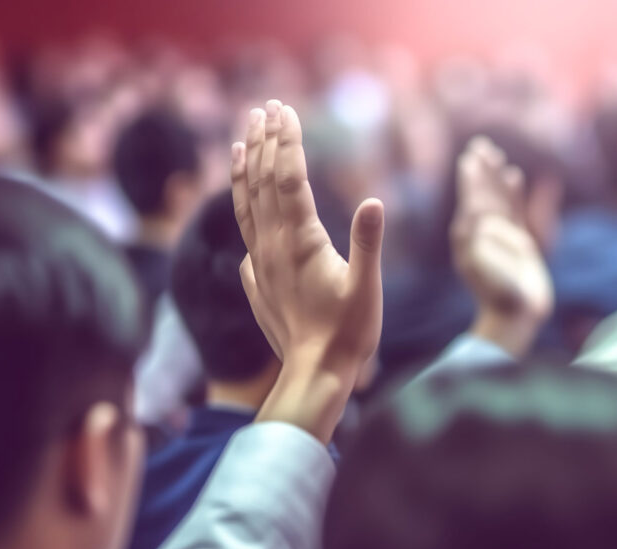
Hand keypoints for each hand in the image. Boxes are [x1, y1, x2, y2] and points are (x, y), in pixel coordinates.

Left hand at [231, 100, 383, 442]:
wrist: (314, 373)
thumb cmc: (348, 333)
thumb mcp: (366, 287)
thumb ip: (367, 243)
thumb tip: (375, 201)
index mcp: (301, 241)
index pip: (290, 178)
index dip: (288, 141)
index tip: (286, 110)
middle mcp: (272, 246)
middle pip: (265, 182)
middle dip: (266, 141)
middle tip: (266, 107)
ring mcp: (260, 262)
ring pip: (246, 203)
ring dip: (246, 166)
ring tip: (243, 137)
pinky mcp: (256, 279)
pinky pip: (243, 230)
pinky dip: (241, 202)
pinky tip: (242, 196)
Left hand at [451, 137, 553, 355]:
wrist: (514, 314)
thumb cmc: (496, 290)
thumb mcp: (482, 263)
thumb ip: (480, 236)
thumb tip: (480, 213)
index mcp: (468, 234)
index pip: (471, 198)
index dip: (471, 177)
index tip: (469, 157)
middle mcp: (483, 232)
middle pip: (483, 193)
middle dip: (482, 171)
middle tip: (480, 146)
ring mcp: (502, 237)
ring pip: (500, 199)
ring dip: (497, 179)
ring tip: (497, 158)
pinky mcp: (520, 243)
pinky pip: (516, 211)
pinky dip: (515, 194)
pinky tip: (515, 176)